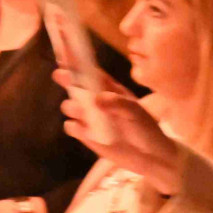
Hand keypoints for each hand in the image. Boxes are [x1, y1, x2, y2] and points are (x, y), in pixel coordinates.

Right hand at [52, 71, 181, 191]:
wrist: (151, 158)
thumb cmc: (147, 129)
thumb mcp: (136, 113)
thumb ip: (118, 104)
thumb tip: (96, 98)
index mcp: (110, 89)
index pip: (90, 71)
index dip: (77, 62)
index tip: (65, 54)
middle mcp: (96, 100)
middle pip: (75, 86)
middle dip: (67, 80)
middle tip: (61, 75)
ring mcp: (90, 118)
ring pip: (70, 106)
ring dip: (72, 106)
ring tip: (84, 110)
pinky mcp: (86, 136)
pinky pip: (72, 127)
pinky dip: (74, 127)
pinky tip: (82, 129)